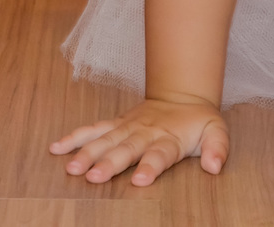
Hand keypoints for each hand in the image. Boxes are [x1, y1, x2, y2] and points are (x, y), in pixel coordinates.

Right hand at [49, 97, 229, 185]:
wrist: (182, 94)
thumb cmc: (198, 120)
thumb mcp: (216, 131)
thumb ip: (217, 148)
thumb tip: (215, 166)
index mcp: (169, 138)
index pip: (159, 154)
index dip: (150, 166)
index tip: (139, 179)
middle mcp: (145, 132)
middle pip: (125, 149)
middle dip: (109, 163)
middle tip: (93, 177)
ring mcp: (127, 127)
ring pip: (105, 140)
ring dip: (87, 153)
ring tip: (71, 167)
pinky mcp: (115, 124)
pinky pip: (92, 129)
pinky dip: (74, 137)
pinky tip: (57, 147)